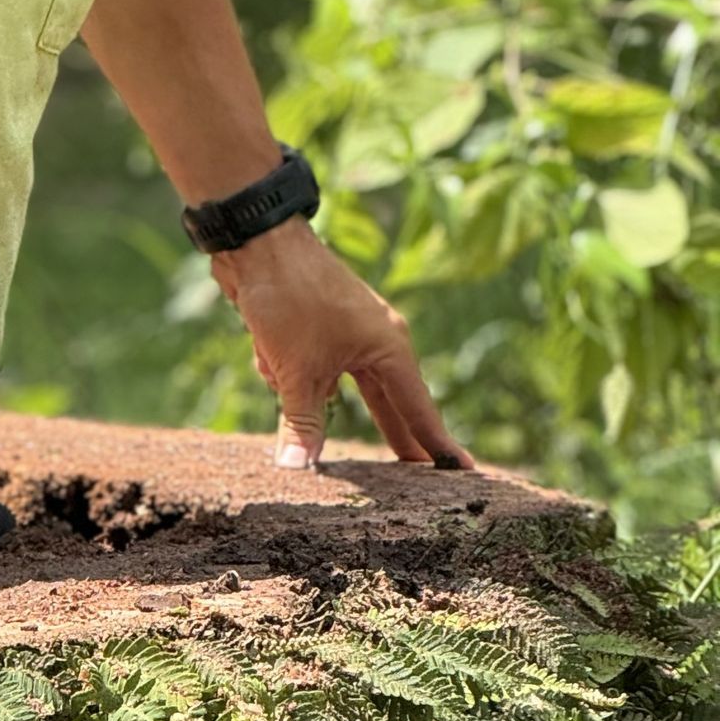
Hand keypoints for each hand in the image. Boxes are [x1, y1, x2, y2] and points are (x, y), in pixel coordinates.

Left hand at [211, 218, 474, 471]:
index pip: (418, 409)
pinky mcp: (315, 328)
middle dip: (391, 434)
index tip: (464, 472)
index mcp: (389, 348)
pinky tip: (261, 345)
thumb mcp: (296, 371)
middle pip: (385, 403)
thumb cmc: (290, 300)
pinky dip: (281, 365)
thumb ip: (301, 423)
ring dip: (298, 385)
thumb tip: (296, 469)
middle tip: (420, 476)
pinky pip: (302, 366)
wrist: (256, 243)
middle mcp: (375, 341)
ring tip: (278, 359)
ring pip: (327, 385)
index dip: (436, 444)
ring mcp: (345, 333)